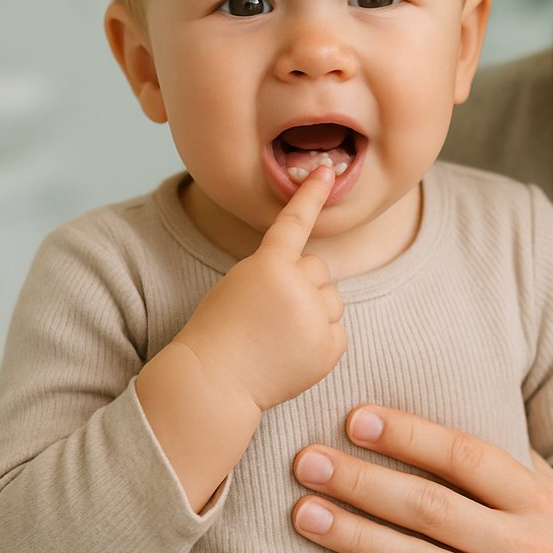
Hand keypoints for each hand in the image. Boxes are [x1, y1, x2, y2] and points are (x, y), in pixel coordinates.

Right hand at [175, 166, 345, 410]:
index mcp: (268, 265)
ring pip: (332, 298)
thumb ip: (278, 272)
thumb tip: (316, 278)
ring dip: (314, 310)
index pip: (295, 222)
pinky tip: (292, 352)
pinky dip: (320, 339)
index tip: (326, 171)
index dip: (311, 195)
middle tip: (271, 312)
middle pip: (318, 269)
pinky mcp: (329, 348)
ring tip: (280, 334)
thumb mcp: (239, 284)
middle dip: (302, 284)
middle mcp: (297, 286)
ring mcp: (315, 318)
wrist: (215, 381)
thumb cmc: (220, 330)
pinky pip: (337, 331)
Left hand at [289, 407, 552, 552]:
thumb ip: (528, 470)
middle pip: (430, 506)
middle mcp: (531, 549)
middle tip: (306, 461)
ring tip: (306, 513)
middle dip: (361, 480)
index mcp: (546, 504)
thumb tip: (475, 423)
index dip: (409, 434)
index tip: (356, 417)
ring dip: (356, 536)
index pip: (468, 456)